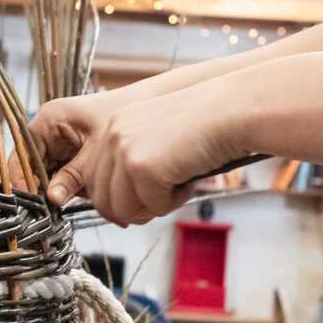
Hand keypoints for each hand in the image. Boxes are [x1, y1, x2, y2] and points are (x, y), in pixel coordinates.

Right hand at [9, 89, 130, 195]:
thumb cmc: (123, 117)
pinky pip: (63, 174)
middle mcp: (49, 130)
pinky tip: (85, 190)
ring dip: (59, 188)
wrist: (147, 107)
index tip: (30, 201)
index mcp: (49, 119)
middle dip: (44, 187)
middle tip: (54, 206)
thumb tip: (52, 198)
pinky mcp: (72, 152)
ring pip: (48, 173)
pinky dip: (72, 185)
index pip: (22, 153)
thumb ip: (72, 176)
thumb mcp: (95, 152)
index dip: (23, 179)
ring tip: (77, 195)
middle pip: (33, 166)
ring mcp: (60, 142)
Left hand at [56, 82, 247, 225]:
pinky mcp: (142, 166)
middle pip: (102, 200)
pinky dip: (174, 202)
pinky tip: (188, 181)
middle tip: (163, 201)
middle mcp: (111, 135)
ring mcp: (124, 150)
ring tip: (177, 188)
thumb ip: (131, 165)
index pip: (90, 179)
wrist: (231, 111)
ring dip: (154, 208)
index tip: (135, 209)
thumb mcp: (155, 140)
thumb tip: (118, 210)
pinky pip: (152, 207)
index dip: (112, 202)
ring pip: (123, 210)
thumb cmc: (203, 126)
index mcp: (111, 127)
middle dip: (133, 211)